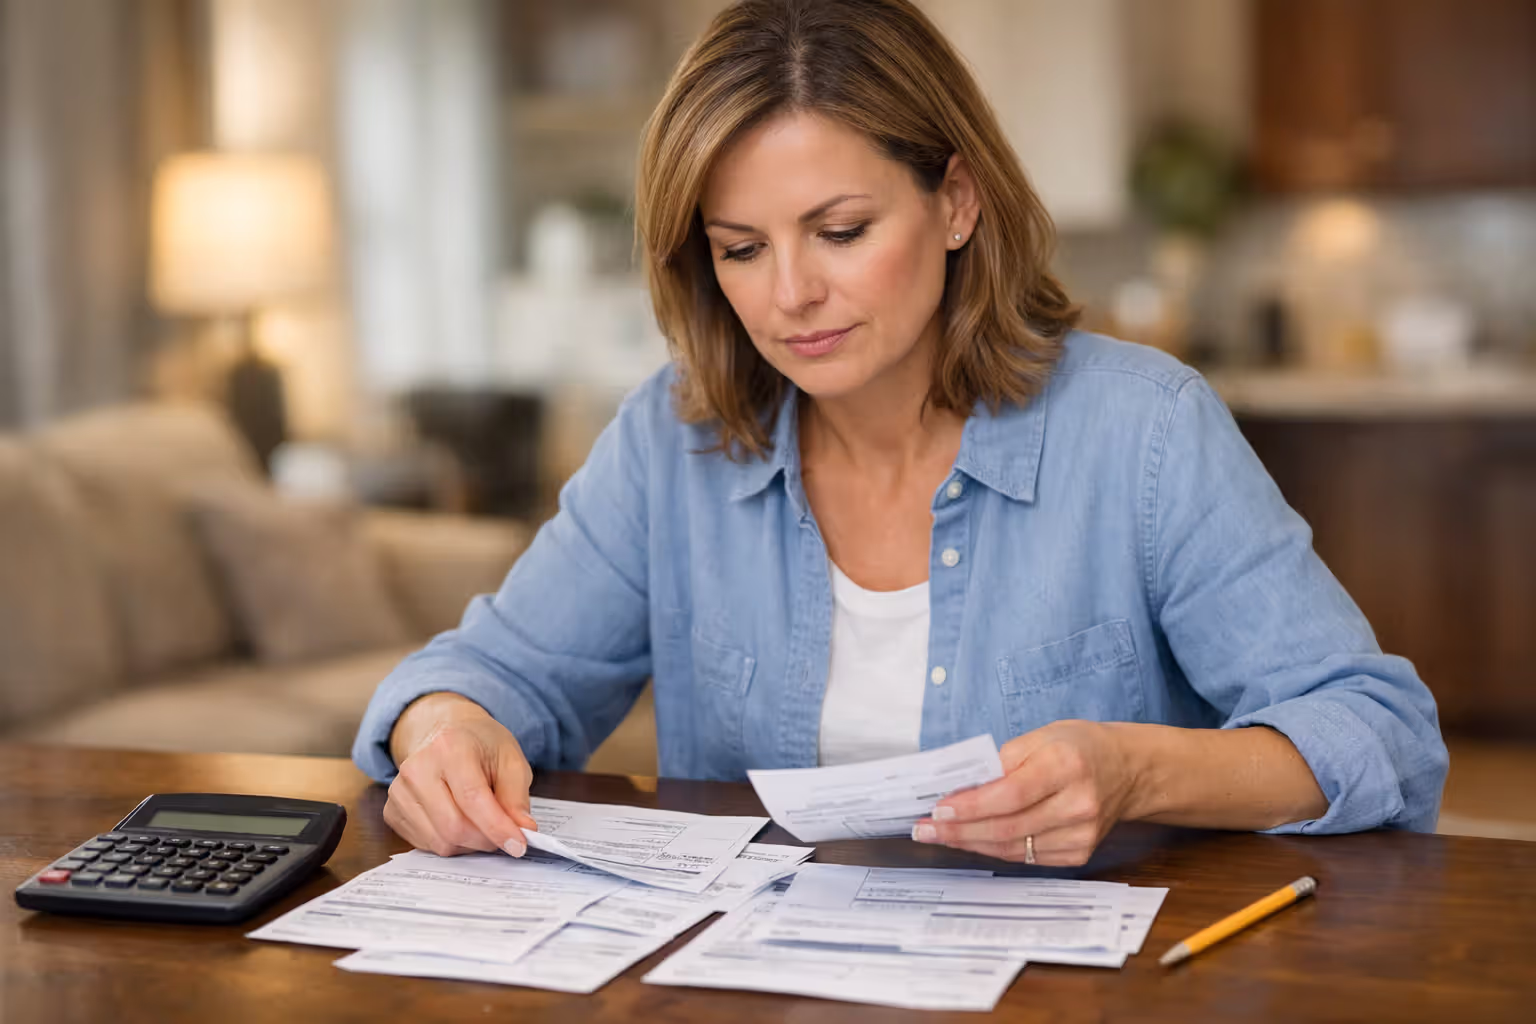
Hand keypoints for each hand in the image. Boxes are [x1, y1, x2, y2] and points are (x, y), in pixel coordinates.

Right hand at [383, 692, 538, 857]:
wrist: (444, 733)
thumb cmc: (480, 746)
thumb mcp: (510, 760)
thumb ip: (516, 797)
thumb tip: (523, 830)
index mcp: (449, 747)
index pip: (472, 799)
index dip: (497, 827)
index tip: (519, 845)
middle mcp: (416, 768)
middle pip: (453, 826)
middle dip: (486, 840)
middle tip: (506, 836)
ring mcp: (399, 791)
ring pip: (440, 841)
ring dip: (470, 844)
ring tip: (483, 824)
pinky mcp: (392, 811)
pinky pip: (426, 844)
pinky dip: (451, 843)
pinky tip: (461, 822)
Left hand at [912, 720, 1138, 865]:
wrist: (1127, 770)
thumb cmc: (1078, 747)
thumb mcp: (1041, 737)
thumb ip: (1001, 761)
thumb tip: (960, 788)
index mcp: (1067, 765)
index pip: (1010, 793)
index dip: (971, 805)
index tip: (938, 808)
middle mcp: (1078, 804)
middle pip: (1008, 826)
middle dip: (959, 830)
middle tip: (925, 829)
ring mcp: (1081, 834)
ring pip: (1013, 847)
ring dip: (971, 843)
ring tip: (939, 835)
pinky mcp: (1079, 853)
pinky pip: (1027, 857)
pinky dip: (995, 848)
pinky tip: (971, 840)